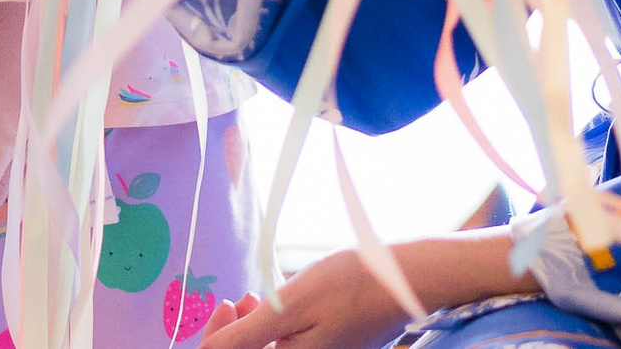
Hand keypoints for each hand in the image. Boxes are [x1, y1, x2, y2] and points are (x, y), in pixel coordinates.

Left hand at [198, 249, 411, 348]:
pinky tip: (280, 306)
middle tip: (240, 299)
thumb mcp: (288, 306)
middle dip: (235, 332)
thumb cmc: (350, 286)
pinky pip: (289, 346)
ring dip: (253, 328)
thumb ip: (244, 337)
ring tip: (257, 298)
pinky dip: (276, 328)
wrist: (404, 278)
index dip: (216, 338)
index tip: (225, 304)